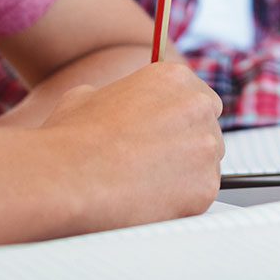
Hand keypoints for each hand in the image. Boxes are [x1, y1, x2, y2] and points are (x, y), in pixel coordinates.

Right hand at [40, 62, 223, 230]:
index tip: (166, 130)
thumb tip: (116, 106)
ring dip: (186, 173)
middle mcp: (197, 107)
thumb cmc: (74, 135)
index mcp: (172, 77)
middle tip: (157, 158)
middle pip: (208, 128)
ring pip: (207, 164)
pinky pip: (202, 195)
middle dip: (188, 144)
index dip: (180, 116)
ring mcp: (205, 148)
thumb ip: (119, 97)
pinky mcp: (206, 188)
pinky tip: (150, 199)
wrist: (71, 175)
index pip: (198, 96)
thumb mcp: (89, 95)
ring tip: (147, 182)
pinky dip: (182, 202)